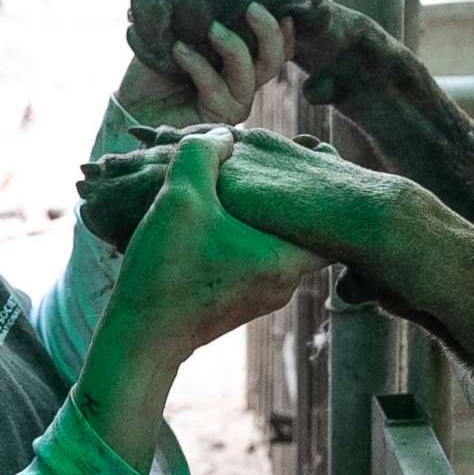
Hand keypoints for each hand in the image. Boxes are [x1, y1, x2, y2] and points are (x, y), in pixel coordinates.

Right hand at [78, 123, 407, 267]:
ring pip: (276, 241)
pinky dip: (246, 232)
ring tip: (244, 183)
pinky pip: (257, 256)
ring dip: (261, 214)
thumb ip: (203, 153)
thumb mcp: (180, 196)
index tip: (314, 160)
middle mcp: (285, 282)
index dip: (326, 187)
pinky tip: (222, 211)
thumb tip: (225, 137)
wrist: (139, 337)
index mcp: (285, 259)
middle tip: (278, 164)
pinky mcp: (241, 299)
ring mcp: (264, 294)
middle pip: (304, 228)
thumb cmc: (165, 271)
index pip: (334, 221)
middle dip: (290, 196)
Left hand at [124, 0, 376, 105]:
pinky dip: (199, 66)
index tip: (281, 4)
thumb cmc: (153, 72)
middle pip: (274, 60)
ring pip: (251, 74)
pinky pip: (217, 88)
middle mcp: (242, 81)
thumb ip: (188, 12)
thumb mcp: (172, 33)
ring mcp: (234, 101)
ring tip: (211, 28)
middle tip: (253, 8)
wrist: (132, 108)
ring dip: (233, 46)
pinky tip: (178, 50)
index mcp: (238, 59)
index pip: (275, 46)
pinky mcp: (216, 117)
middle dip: (270, 33)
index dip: (284, 27)